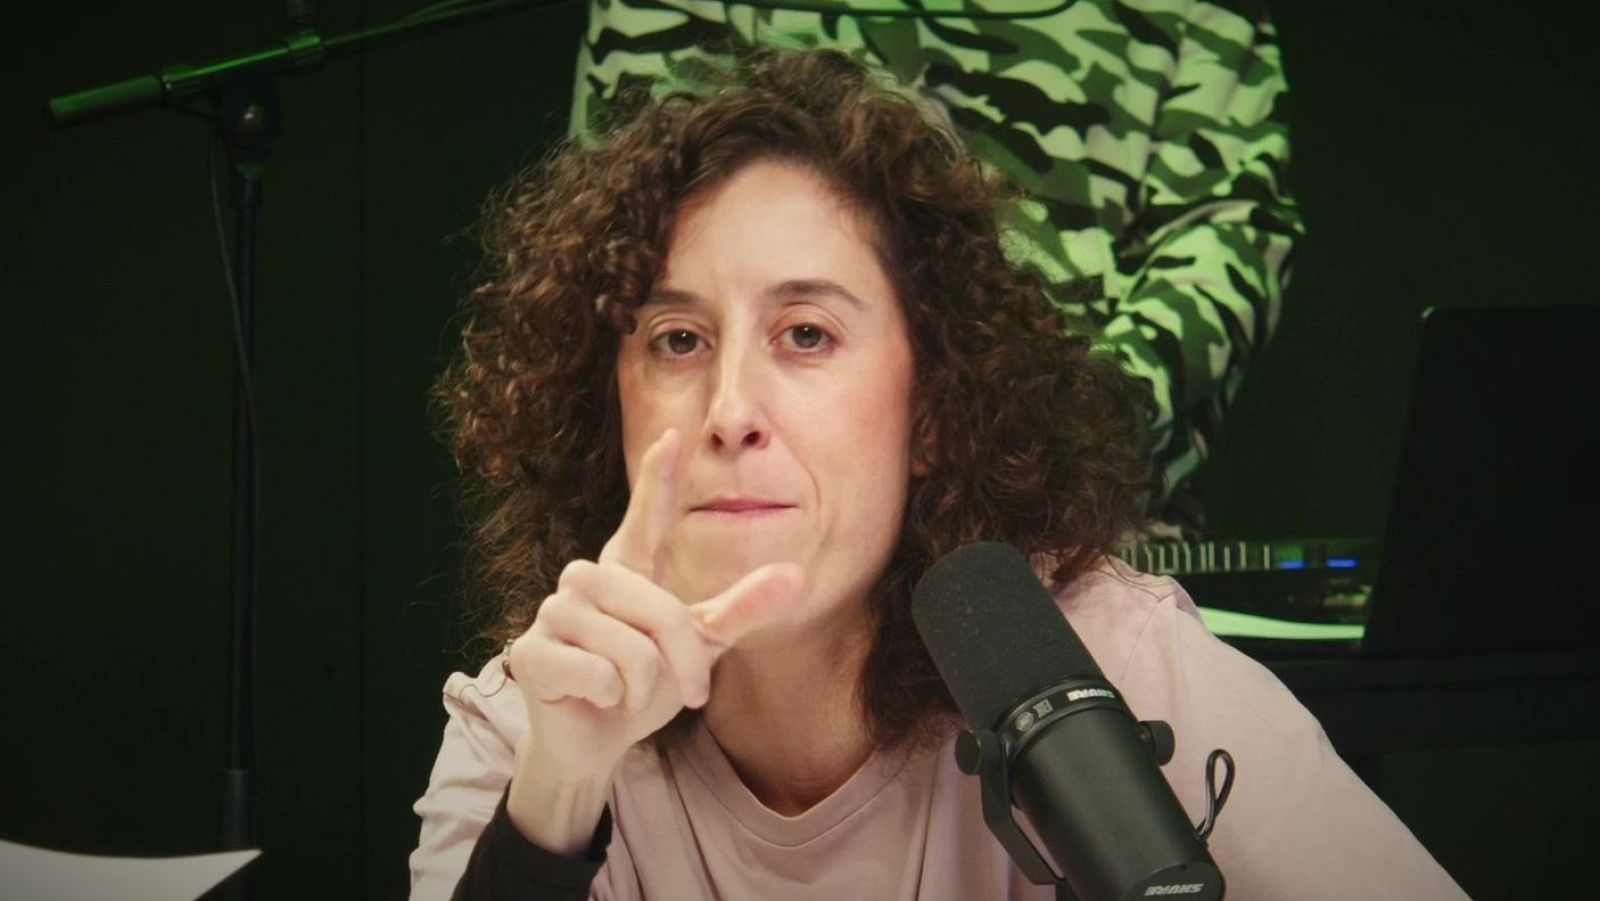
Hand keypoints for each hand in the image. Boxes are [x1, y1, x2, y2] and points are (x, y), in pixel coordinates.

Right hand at [504, 428, 804, 781]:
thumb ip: (741, 609)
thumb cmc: (643, 683)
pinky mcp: (531, 652)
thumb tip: (797, 576)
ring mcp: (553, 612)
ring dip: (643, 687)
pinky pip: (599, 675)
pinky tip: (591, 699)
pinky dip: (609, 699)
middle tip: (681, 688)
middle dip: (683, 661)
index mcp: (628, 568)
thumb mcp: (701, 645)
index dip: (657, 479)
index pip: (645, 519)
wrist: (594, 742)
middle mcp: (586, 578)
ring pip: (631, 650)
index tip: (673, 437)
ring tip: (624, 692)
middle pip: (661, 612)